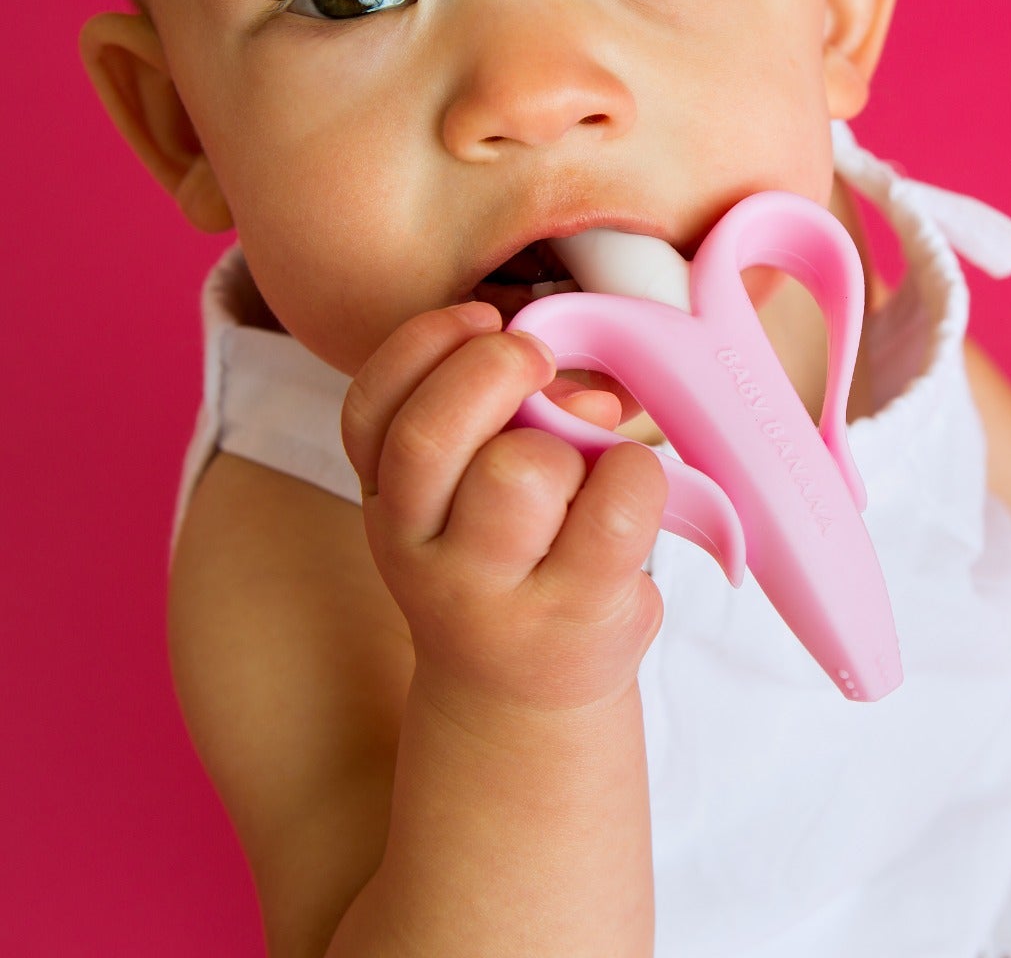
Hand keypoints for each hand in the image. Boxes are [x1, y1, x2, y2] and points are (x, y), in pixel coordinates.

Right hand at [341, 301, 667, 725]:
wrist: (524, 697)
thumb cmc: (509, 562)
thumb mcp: (466, 499)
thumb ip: (497, 428)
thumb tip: (579, 390)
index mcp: (390, 500)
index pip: (370, 410)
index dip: (424, 344)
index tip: (483, 316)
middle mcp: (422, 547)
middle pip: (430, 437)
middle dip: (492, 370)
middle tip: (539, 358)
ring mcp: (493, 590)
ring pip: (520, 472)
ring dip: (565, 440)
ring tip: (582, 463)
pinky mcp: (573, 611)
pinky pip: (614, 513)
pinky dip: (637, 475)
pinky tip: (633, 486)